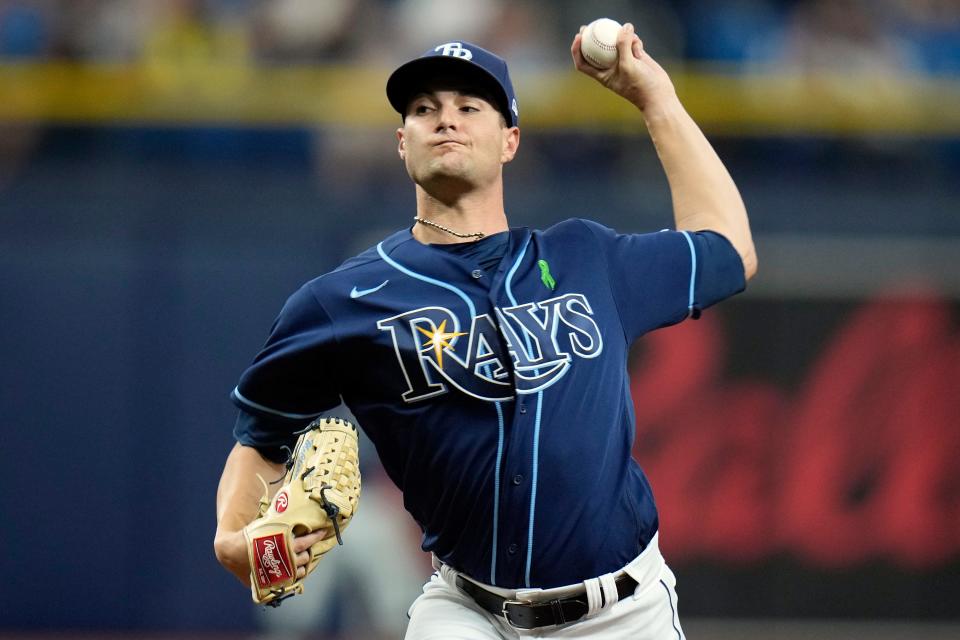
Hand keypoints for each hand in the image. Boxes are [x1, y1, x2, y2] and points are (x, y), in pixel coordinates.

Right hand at [214, 527, 332, 584]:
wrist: (231, 552)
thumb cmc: (249, 535)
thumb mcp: (266, 524)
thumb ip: (280, 520)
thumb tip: (290, 501)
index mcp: (284, 545)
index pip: (306, 541)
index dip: (315, 536)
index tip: (322, 532)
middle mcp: (284, 560)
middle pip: (305, 557)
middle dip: (309, 551)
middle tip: (309, 545)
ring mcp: (280, 574)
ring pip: (300, 571)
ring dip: (302, 564)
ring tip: (302, 557)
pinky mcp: (273, 582)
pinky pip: (291, 581)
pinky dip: (294, 575)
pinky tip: (294, 569)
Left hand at [571, 22, 675, 111]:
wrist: (659, 95)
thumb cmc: (640, 86)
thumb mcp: (628, 66)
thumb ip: (624, 46)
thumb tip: (625, 27)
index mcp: (602, 75)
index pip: (583, 63)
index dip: (577, 51)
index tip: (578, 37)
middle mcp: (611, 68)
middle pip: (596, 50)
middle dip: (591, 37)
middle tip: (589, 26)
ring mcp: (623, 62)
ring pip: (616, 43)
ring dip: (620, 36)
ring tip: (626, 33)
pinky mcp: (636, 57)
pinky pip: (631, 43)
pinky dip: (633, 40)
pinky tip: (637, 42)